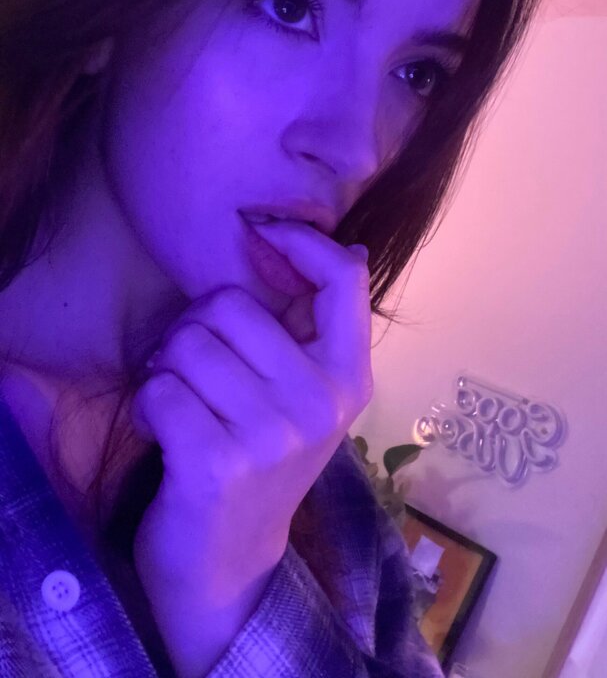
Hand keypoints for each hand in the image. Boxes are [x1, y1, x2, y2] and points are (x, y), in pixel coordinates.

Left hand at [129, 224, 372, 673]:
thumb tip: (348, 247)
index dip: (301, 242)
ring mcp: (271, 435)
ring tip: (182, 404)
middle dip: (194, 327)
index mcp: (348, 378)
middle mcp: (319, 403)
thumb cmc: (261, 461)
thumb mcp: (304, 396)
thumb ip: (316, 328)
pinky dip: (148, 405)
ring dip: (166, 371)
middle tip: (196, 368)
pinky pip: (159, 389)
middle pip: (231, 304)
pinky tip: (164, 432)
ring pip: (187, 343)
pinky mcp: (216, 462)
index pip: (342, 281)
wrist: (227, 563)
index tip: (265, 235)